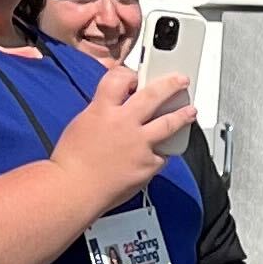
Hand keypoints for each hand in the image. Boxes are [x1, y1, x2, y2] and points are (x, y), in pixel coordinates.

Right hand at [54, 61, 194, 211]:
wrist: (74, 189)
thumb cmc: (71, 162)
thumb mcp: (82, 124)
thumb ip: (103, 113)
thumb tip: (115, 109)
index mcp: (102, 110)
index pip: (119, 78)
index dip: (130, 74)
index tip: (137, 76)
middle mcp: (123, 123)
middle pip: (153, 94)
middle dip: (171, 84)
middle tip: (181, 80)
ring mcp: (139, 143)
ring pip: (168, 123)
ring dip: (182, 115)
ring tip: (191, 111)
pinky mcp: (148, 164)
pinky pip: (161, 156)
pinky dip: (161, 154)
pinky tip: (161, 154)